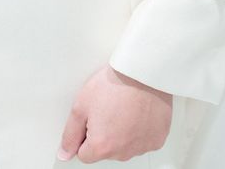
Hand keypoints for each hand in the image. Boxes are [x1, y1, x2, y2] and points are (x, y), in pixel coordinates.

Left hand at [58, 67, 172, 163]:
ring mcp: (142, 146)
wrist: (143, 70)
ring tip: (127, 107)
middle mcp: (122, 152)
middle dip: (107, 133)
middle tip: (111, 108)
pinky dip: (143, 129)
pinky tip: (140, 111)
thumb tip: (66, 152)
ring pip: (127, 145)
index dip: (87, 132)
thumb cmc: (116, 83)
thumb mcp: (81, 104)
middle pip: (107, 150)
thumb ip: (70, 134)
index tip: (96, 115)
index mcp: (101, 146)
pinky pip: (145, 140)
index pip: (85, 153)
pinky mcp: (158, 138)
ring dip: (125, 132)